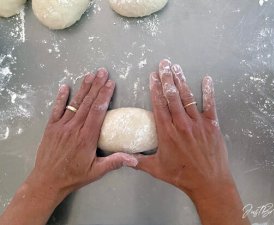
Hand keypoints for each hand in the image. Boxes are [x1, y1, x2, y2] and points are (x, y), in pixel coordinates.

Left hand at [26, 68, 137, 201]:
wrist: (47, 181)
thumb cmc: (74, 176)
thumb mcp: (96, 171)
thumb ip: (114, 162)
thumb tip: (134, 158)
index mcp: (87, 137)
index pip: (98, 111)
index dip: (104, 95)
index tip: (110, 83)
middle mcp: (74, 128)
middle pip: (87, 103)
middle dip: (96, 85)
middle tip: (103, 71)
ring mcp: (61, 126)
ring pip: (75, 103)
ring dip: (83, 88)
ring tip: (90, 75)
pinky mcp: (51, 127)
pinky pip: (56, 109)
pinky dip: (61, 98)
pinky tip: (65, 87)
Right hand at [137, 59, 231, 196]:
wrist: (208, 182)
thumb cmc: (181, 176)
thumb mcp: (156, 169)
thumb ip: (138, 161)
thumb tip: (123, 157)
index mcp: (167, 132)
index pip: (159, 105)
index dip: (155, 88)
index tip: (152, 75)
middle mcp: (181, 124)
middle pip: (172, 96)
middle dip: (167, 78)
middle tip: (164, 63)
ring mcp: (198, 123)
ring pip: (188, 97)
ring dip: (181, 81)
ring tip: (177, 67)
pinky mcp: (212, 125)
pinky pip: (210, 105)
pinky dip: (208, 91)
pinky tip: (207, 79)